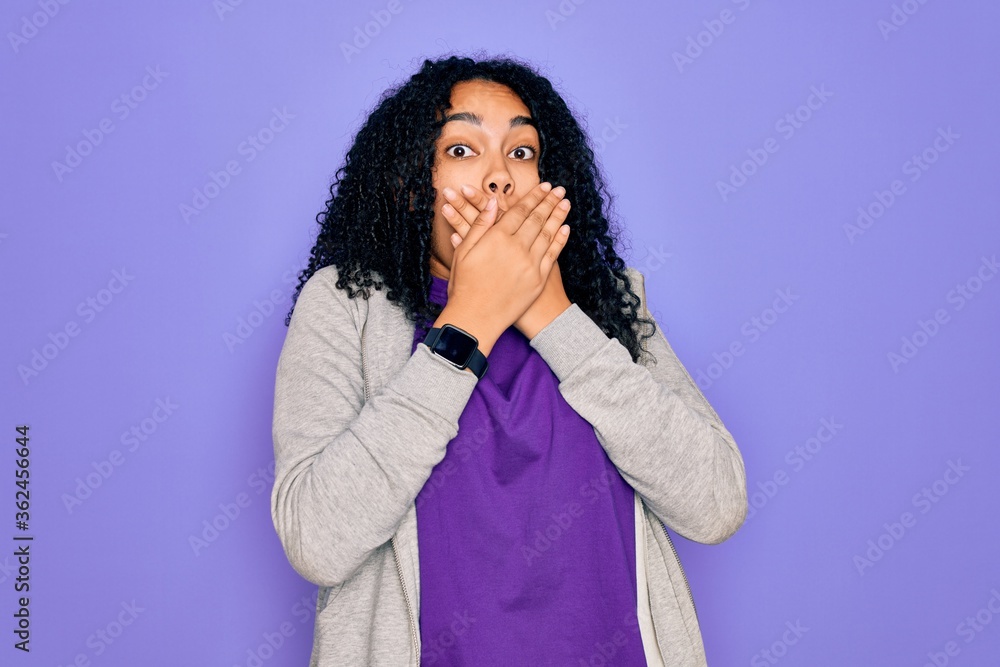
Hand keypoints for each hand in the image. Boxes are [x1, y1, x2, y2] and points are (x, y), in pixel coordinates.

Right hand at [441, 183, 572, 338]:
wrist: (476, 318)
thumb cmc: (464, 285)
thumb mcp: (465, 251)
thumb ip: (481, 225)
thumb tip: (493, 202)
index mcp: (497, 238)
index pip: (520, 210)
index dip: (534, 196)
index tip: (544, 186)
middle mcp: (517, 248)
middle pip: (537, 218)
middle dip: (549, 201)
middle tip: (559, 190)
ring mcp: (530, 264)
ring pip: (548, 233)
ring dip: (558, 216)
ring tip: (566, 203)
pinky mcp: (538, 280)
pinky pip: (553, 255)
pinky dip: (560, 240)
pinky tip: (565, 229)